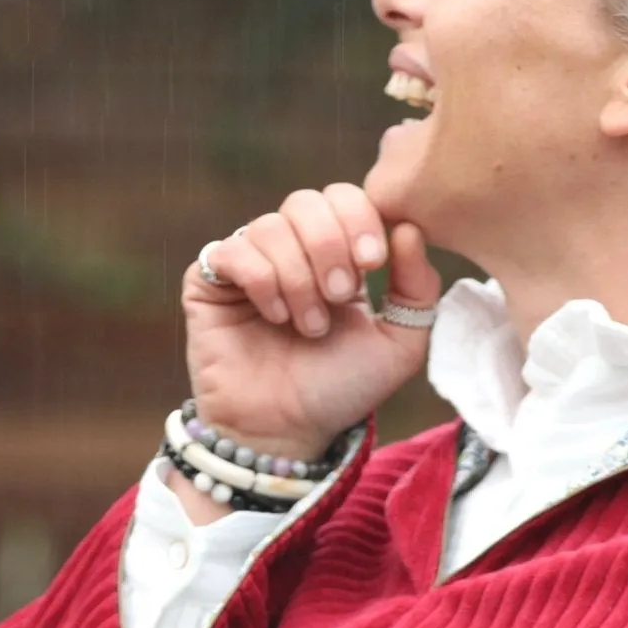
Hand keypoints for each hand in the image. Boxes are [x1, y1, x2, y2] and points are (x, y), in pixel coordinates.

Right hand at [181, 182, 441, 460]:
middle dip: (329, 246)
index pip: (344, 197)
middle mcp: (290, 250)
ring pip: (271, 227)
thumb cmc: (340, 390)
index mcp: (335, 254)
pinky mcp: (209, 280)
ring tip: (307, 327)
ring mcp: (248, 261)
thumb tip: (407, 227)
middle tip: (340, 297)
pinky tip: (273, 318)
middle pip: (306, 201)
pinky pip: (233, 250)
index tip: (373, 263)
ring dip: (298, 278)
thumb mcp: (399, 345)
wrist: (288, 430)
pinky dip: (261, 282)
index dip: (359, 218)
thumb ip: (417, 289)